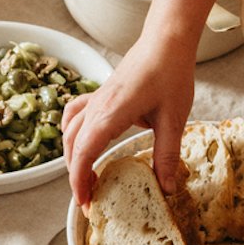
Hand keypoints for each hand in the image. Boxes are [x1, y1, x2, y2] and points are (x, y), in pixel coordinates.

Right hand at [63, 35, 193, 205]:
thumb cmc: (169, 73)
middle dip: (75, 174)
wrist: (165, 41)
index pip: (84, 153)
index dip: (79, 180)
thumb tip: (166, 188)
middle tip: (88, 198)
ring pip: (70, 130)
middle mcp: (97, 106)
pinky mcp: (102, 93)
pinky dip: (73, 131)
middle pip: (71, 145)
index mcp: (110, 114)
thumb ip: (167, 155)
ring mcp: (97, 98)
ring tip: (85, 175)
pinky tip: (82, 140)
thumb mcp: (173, 119)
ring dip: (72, 154)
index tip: (85, 203)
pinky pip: (76, 113)